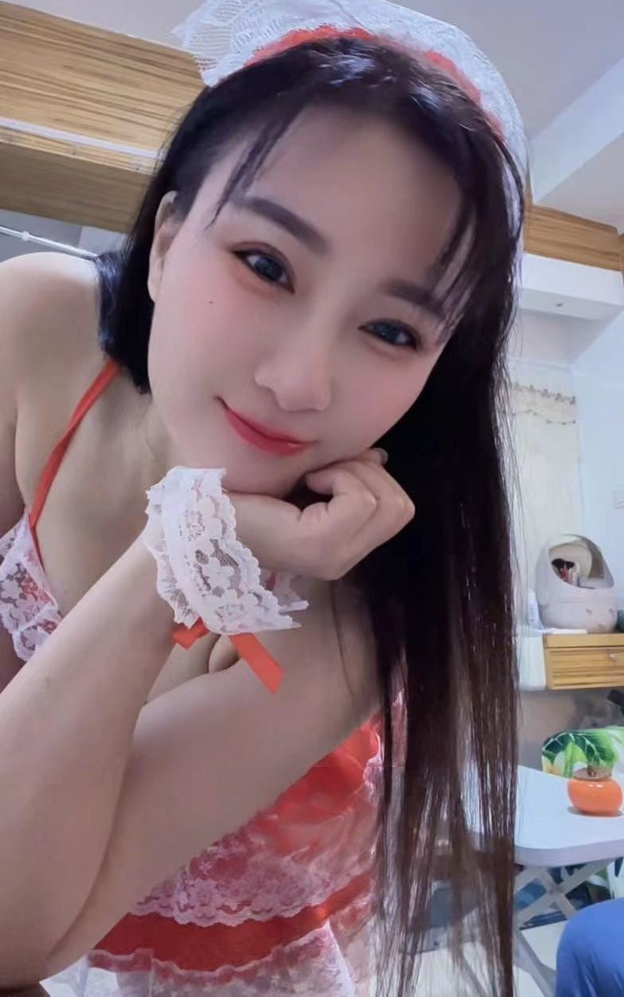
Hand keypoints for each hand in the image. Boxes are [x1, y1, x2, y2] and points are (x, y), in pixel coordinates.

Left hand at [228, 450, 414, 580]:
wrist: (201, 517)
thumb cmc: (246, 496)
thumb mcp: (307, 481)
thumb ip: (347, 474)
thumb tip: (379, 459)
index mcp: (343, 547)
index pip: (400, 510)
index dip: (373, 477)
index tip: (328, 470)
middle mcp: (344, 560)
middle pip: (401, 508)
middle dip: (369, 474)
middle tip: (324, 471)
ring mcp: (334, 558)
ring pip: (387, 502)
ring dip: (354, 474)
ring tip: (314, 477)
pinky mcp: (318, 546)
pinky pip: (359, 499)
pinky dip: (339, 476)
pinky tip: (306, 481)